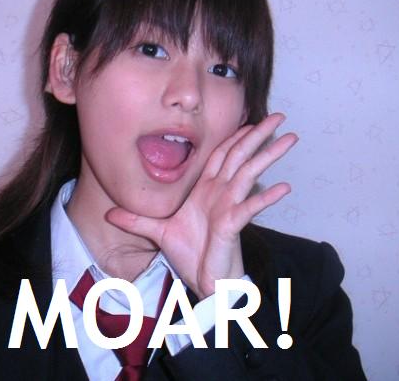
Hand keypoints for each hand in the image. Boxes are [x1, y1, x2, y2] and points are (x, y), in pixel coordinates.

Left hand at [105, 113, 297, 298]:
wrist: (203, 281)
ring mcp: (229, 207)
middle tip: (279, 116)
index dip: (233, 136)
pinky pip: (250, 208)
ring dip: (268, 156)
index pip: (221, 155)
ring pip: (249, 174)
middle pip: (240, 156)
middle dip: (258, 136)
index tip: (247, 119)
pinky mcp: (232, 225)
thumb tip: (109, 214)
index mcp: (206, 190)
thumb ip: (136, 220)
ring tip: (289, 139)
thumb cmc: (189, 255)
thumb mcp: (157, 232)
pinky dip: (265, 198)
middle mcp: (220, 193)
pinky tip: (282, 188)